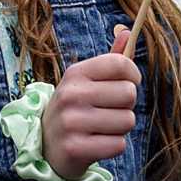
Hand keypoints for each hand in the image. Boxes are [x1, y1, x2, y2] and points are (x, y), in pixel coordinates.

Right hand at [43, 25, 139, 180]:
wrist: (46, 146)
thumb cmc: (75, 109)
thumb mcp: (86, 81)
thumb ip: (109, 60)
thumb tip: (128, 32)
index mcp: (75, 73)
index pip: (121, 63)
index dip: (133, 74)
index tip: (128, 83)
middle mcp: (71, 94)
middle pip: (129, 93)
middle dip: (126, 105)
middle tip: (109, 110)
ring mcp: (71, 122)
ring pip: (128, 121)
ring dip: (120, 127)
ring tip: (102, 127)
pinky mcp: (75, 148)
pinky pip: (118, 144)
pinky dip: (114, 146)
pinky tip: (98, 143)